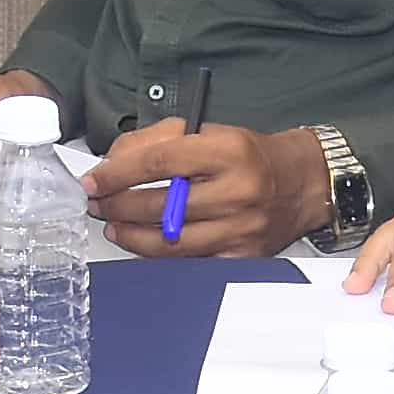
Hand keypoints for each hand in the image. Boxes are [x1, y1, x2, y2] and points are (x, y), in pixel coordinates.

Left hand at [83, 118, 329, 261]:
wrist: (302, 184)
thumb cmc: (249, 155)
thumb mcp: (207, 130)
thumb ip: (155, 140)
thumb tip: (112, 164)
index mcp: (228, 151)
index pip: (159, 162)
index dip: (117, 173)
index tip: (91, 182)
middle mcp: (238, 191)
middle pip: (161, 206)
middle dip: (117, 206)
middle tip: (97, 204)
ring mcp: (242, 229)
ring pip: (170, 242)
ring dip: (132, 235)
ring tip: (114, 225)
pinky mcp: (243, 257)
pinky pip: (190, 263)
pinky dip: (159, 256)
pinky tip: (144, 244)